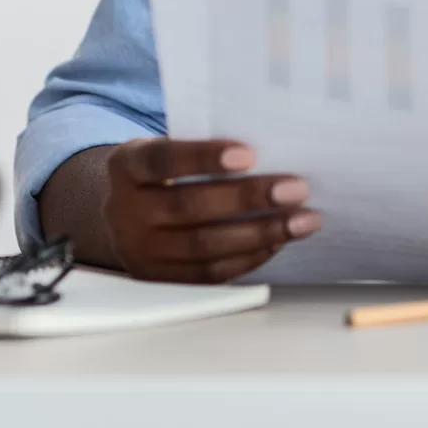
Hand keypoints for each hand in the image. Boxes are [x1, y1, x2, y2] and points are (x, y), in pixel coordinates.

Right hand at [101, 137, 320, 282]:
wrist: (125, 216)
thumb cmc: (163, 174)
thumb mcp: (166, 150)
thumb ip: (200, 149)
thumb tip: (271, 148)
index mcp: (126, 166)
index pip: (163, 159)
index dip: (204, 157)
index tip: (249, 153)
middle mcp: (125, 211)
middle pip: (189, 206)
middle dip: (248, 198)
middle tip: (295, 189)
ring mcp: (140, 251)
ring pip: (204, 246)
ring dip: (261, 232)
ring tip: (302, 220)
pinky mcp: (161, 280)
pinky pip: (209, 273)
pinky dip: (249, 257)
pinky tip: (278, 241)